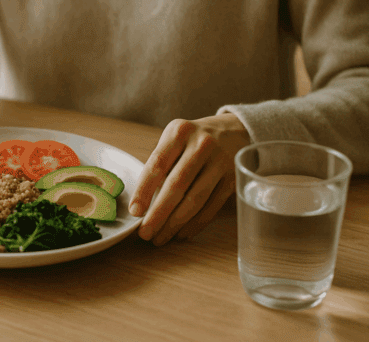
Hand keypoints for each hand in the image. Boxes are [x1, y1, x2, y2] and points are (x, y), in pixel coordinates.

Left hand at [129, 113, 250, 245]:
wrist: (232, 131)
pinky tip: (182, 233)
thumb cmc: (193, 140)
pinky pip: (212, 206)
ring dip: (175, 223)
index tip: (135, 212)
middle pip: (177, 185)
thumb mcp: (175, 139)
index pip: (157, 164)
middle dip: (159, 213)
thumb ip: (160, 165)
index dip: (144, 190)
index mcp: (179, 132)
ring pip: (195, 199)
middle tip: (145, 233)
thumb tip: (143, 205)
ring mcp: (220, 161)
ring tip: (161, 237)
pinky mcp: (233, 178)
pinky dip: (195, 223)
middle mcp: (201, 144)